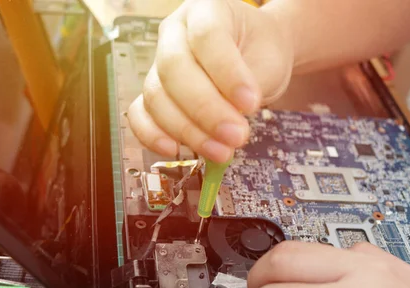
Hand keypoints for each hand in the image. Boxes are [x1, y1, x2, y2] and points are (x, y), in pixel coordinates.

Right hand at [127, 0, 293, 162]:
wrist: (255, 55)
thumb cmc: (261, 51)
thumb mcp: (268, 61)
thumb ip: (251, 86)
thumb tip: (230, 122)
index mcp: (207, 9)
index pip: (207, 37)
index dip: (227, 73)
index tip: (250, 103)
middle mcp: (175, 32)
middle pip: (175, 69)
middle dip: (206, 109)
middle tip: (236, 135)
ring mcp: (159, 61)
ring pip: (157, 96)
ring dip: (188, 130)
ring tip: (221, 151)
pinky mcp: (154, 91)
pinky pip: (141, 113)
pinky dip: (152, 135)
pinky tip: (175, 150)